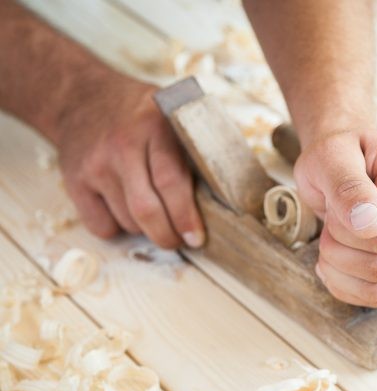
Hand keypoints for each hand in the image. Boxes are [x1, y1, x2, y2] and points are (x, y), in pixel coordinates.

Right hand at [56, 77, 203, 248]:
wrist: (83, 95)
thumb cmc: (141, 113)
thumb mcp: (173, 114)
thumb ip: (198, 145)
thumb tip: (235, 190)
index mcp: (155, 127)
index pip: (172, 182)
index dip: (186, 217)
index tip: (197, 237)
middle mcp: (122, 146)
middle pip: (147, 209)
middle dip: (167, 235)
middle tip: (179, 241)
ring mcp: (95, 164)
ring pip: (127, 221)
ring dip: (145, 229)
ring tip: (154, 213)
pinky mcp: (74, 181)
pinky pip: (101, 226)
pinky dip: (118, 228)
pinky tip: (124, 209)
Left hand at [294, 128, 376, 307]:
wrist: (349, 163)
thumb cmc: (340, 155)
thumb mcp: (330, 157)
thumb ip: (347, 185)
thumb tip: (369, 224)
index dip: (344, 231)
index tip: (335, 205)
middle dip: (338, 251)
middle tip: (329, 225)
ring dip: (340, 271)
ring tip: (330, 243)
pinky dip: (347, 286)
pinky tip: (336, 263)